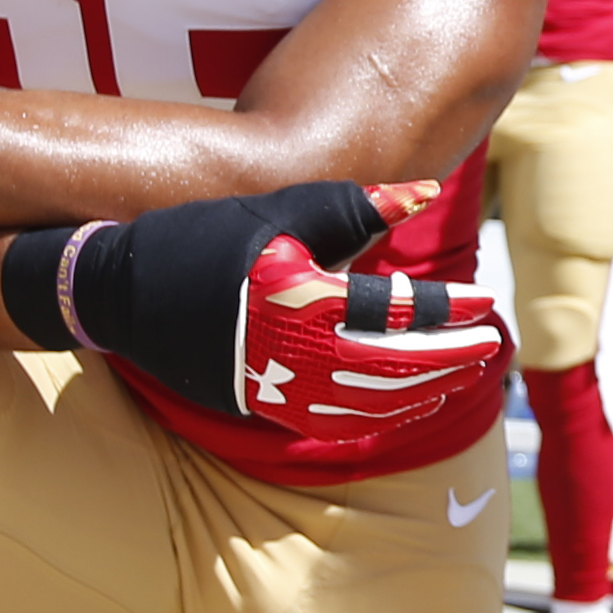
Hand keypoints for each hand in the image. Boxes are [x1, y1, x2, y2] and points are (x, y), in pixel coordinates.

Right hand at [45, 178, 513, 474]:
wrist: (122, 292)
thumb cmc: (204, 239)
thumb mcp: (280, 211)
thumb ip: (356, 205)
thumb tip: (425, 191)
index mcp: (302, 297)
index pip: (395, 310)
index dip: (447, 309)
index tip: (485, 303)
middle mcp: (292, 351)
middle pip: (395, 364)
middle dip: (451, 356)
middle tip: (490, 344)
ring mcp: (276, 387)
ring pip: (372, 401)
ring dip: (426, 389)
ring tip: (465, 372)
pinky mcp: (262, 407)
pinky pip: (339, 421)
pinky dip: (383, 415)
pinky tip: (414, 402)